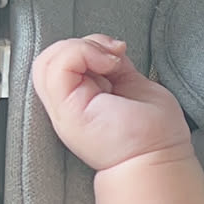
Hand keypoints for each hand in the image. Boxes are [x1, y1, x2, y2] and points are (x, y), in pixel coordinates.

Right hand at [30, 35, 190, 173]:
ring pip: (48, 59)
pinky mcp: (66, 110)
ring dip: (81, 48)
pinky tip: (106, 65)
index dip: (87, 46)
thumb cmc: (152, 134)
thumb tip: (107, 49)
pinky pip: (56, 66)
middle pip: (51, 57)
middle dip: (83, 44)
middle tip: (113, 57)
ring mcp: (64, 108)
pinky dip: (81, 53)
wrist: (156, 159)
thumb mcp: (132, 84)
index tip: (117, 53)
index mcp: (81, 99)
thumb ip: (113, 66)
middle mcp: (68, 104)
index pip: (64, 59)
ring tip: (109, 62)